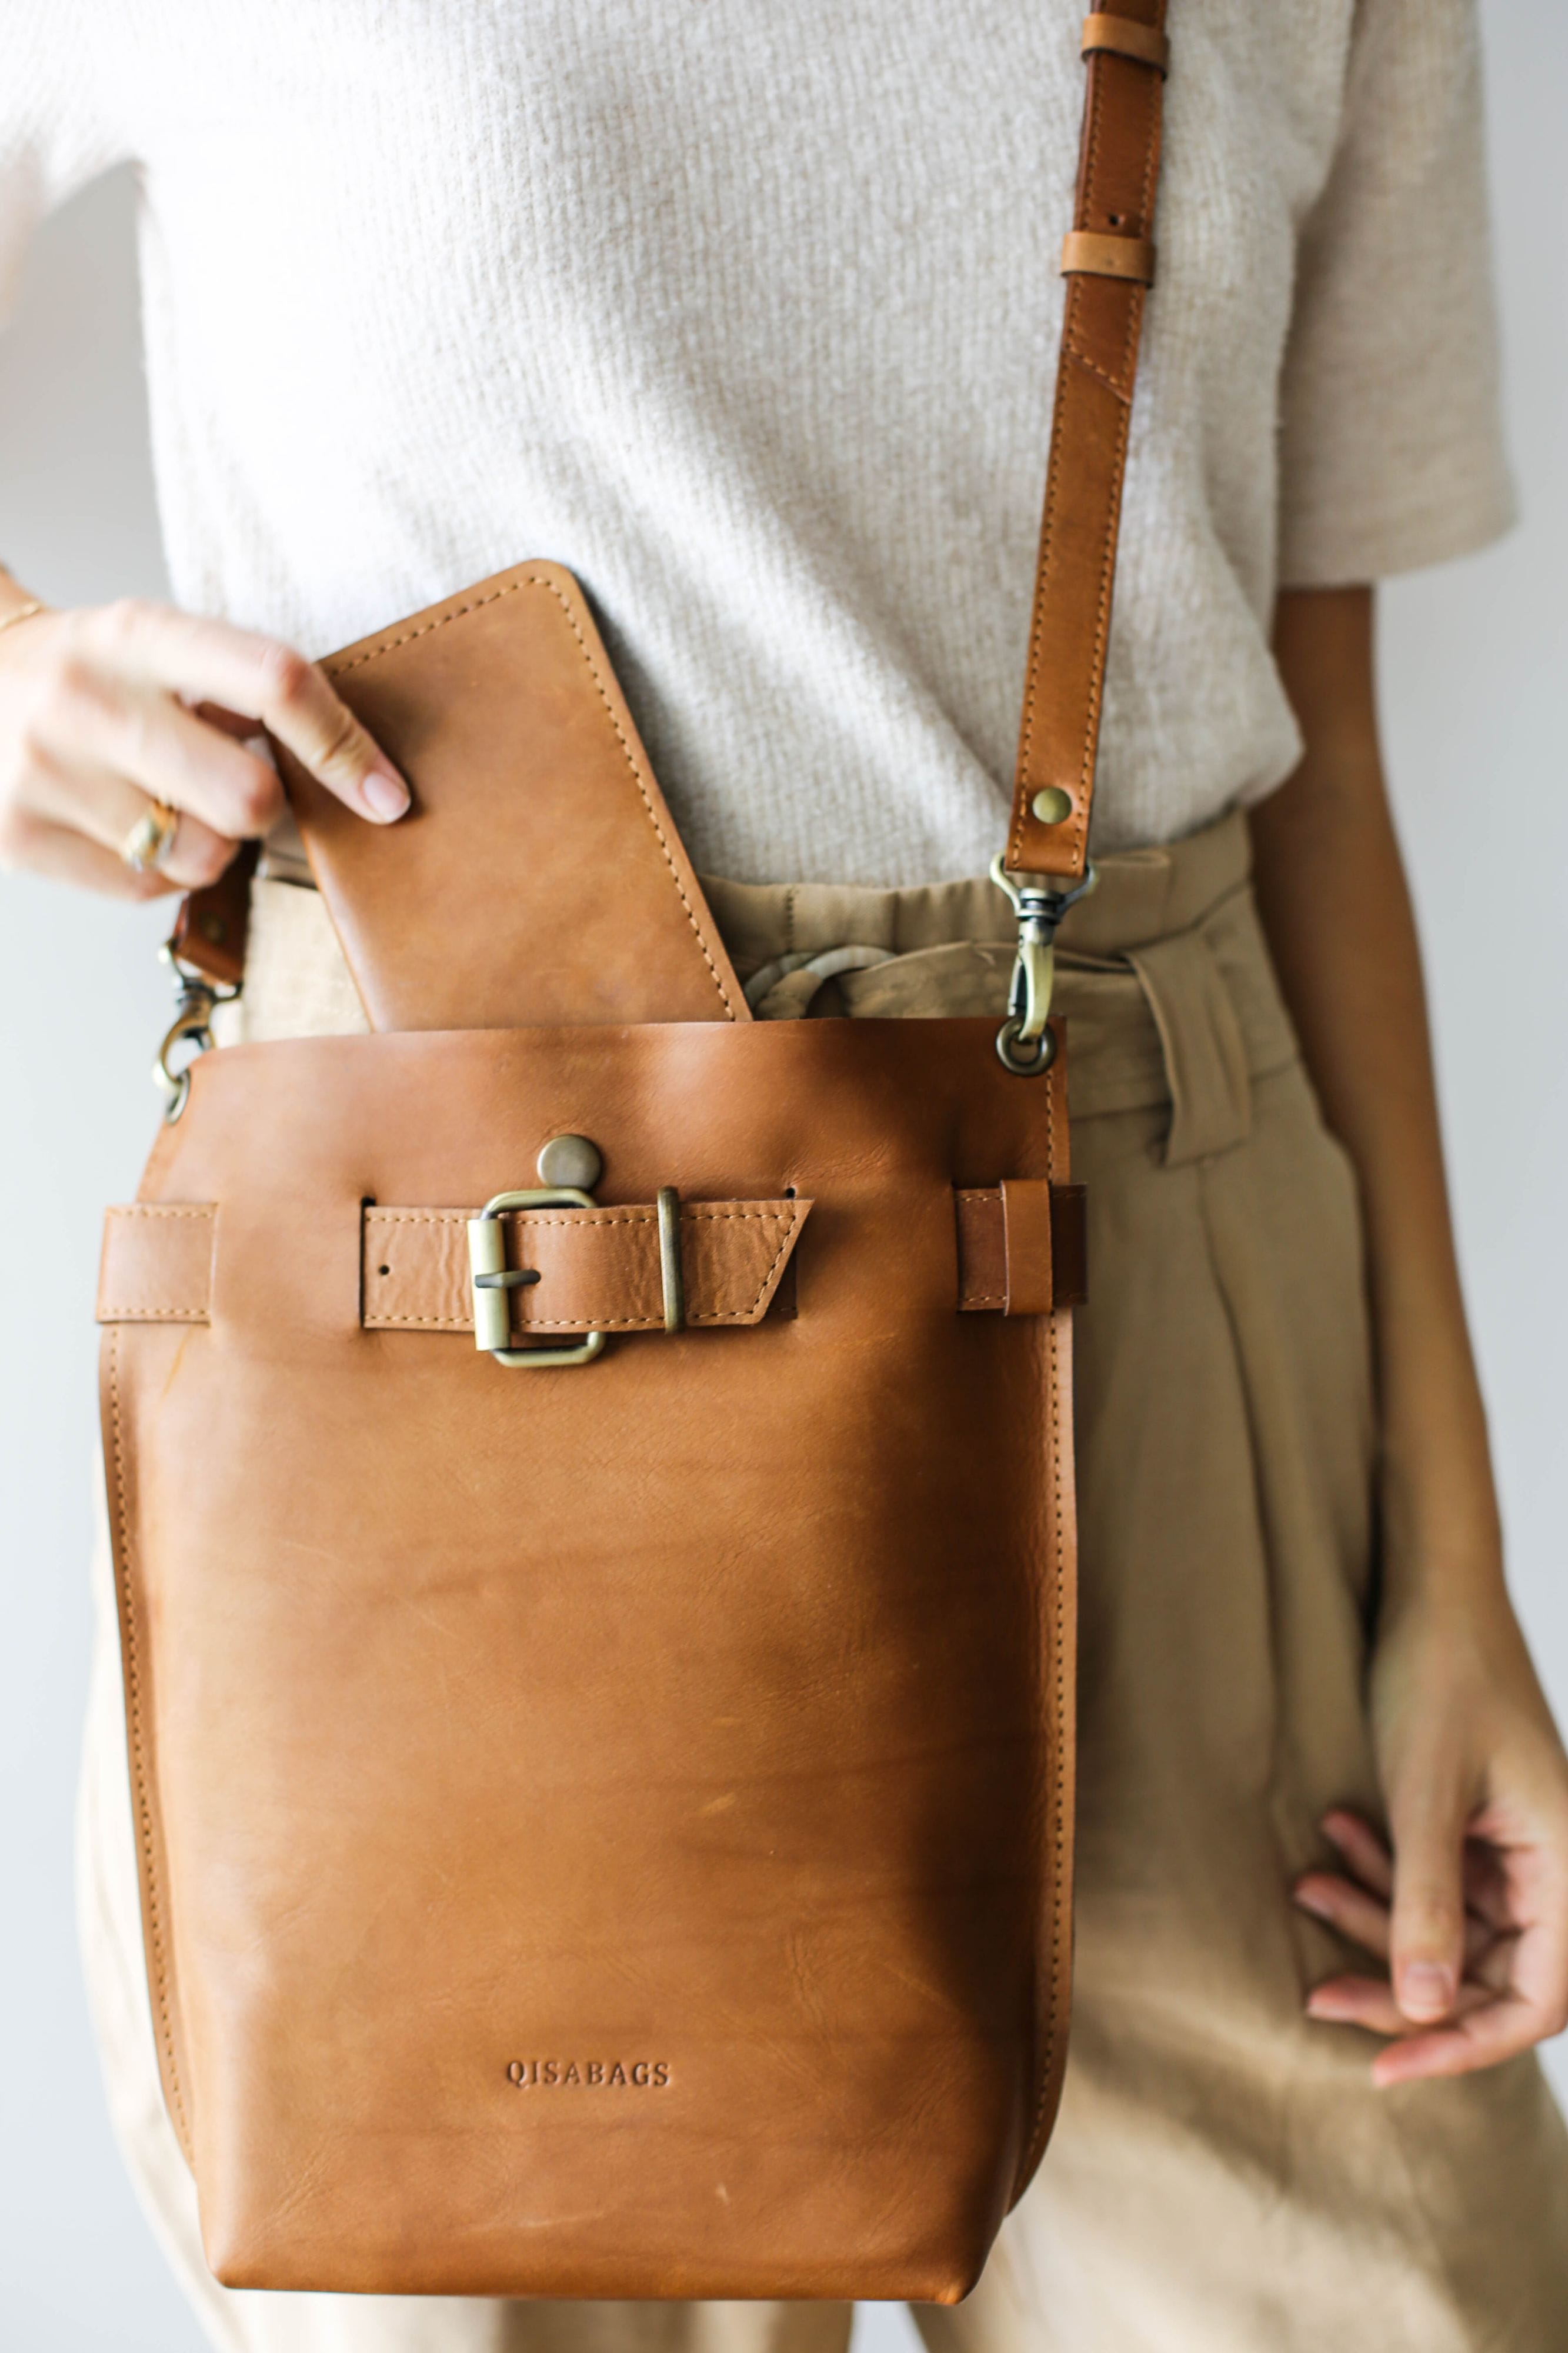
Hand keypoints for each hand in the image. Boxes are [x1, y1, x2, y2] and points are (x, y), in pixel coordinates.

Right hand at [0, 594, 407, 898]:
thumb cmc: (95, 671)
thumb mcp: (162, 646)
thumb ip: (247, 690)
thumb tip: (358, 769)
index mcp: (138, 634)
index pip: (272, 680)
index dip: (343, 743)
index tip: (387, 794)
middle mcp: (87, 700)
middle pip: (249, 797)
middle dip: (264, 803)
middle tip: (234, 782)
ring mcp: (46, 774)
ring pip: (205, 857)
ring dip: (211, 841)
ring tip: (169, 798)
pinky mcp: (19, 838)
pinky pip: (151, 887)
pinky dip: (161, 867)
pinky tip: (129, 822)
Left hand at [1293, 1591, 1567, 2085]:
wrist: (1430, 1594)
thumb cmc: (1441, 1678)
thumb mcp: (1425, 1795)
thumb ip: (1427, 1903)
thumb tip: (1423, 2012)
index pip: (1533, 2002)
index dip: (1462, 2045)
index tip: (1385, 2068)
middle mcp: (1554, 1872)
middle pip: (1482, 1977)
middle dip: (1398, 1981)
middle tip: (1318, 1991)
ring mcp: (1515, 1855)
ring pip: (1446, 1933)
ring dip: (1378, 1916)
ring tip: (1306, 1882)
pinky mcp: (1479, 1833)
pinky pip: (1433, 1886)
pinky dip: (1383, 1874)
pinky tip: (1333, 1837)